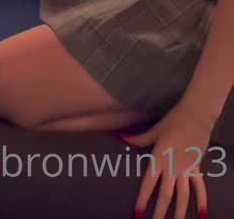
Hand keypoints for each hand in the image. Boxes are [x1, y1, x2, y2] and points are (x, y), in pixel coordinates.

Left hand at [119, 102, 211, 218]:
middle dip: (159, 212)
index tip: (138, 213)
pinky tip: (202, 214)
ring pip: (183, 196)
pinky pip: (200, 187)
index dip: (143, 199)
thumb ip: (139, 138)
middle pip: (165, 195)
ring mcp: (186, 169)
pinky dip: (202, 201)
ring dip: (179, 213)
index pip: (149, 184)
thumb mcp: (154, 130)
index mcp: (159, 159)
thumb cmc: (173, 120)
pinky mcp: (196, 167)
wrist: (195, 115)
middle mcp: (173, 168)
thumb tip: (122, 137)